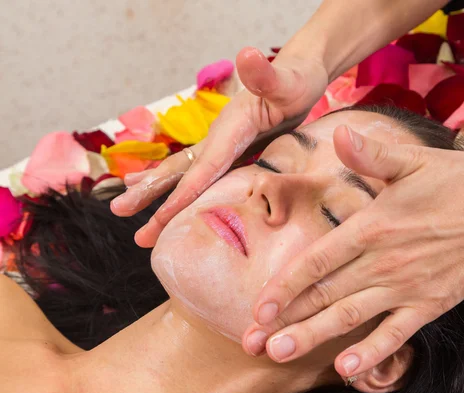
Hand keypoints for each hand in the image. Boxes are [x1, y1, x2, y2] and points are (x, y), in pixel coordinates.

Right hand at [110, 47, 327, 246]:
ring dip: (156, 192)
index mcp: (229, 127)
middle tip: (117, 212)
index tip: (163, 219)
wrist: (297, 76)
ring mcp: (220, 142)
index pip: (203, 167)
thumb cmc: (295, 81)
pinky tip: (167, 194)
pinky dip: (179, 186)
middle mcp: (217, 135)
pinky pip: (200, 174)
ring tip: (124, 208)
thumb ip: (265, 75)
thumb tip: (246, 54)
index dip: (183, 194)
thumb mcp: (285, 81)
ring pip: (182, 172)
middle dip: (149, 192)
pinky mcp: (229, 149)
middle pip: (179, 168)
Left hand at [242, 126, 463, 378]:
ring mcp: (408, 287)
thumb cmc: (457, 181)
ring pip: (351, 317)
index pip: (317, 261)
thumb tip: (339, 132)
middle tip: (252, 343)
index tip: (257, 308)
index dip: (284, 286)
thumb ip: (371, 153)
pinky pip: (396, 334)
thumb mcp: (413, 159)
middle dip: (286, 320)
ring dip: (314, 337)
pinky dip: (372, 353)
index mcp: (373, 226)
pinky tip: (347, 370)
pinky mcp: (430, 304)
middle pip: (325, 295)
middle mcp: (385, 262)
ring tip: (280, 354)